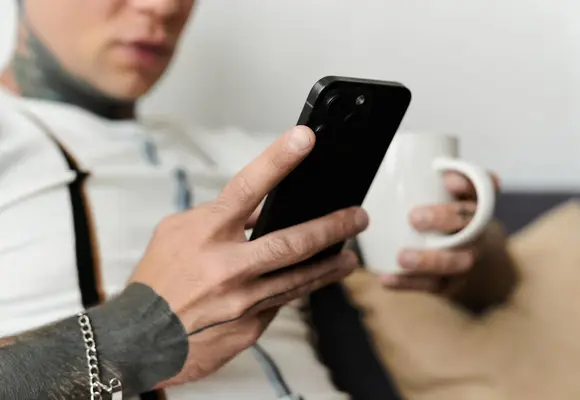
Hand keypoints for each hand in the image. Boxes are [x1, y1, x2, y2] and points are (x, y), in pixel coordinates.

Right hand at [129, 126, 368, 387]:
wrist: (137, 339)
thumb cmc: (157, 280)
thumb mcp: (178, 233)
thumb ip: (220, 217)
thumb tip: (260, 208)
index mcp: (206, 233)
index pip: (248, 187)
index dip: (278, 159)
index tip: (305, 138)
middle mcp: (227, 266)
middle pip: (293, 240)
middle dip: (333, 226)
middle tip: (358, 217)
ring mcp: (242, 299)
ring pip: (300, 278)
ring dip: (330, 264)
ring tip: (348, 255)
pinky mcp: (250, 325)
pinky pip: (282, 301)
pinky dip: (299, 288)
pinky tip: (313, 281)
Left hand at [379, 171, 499, 292]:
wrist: (462, 257)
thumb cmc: (446, 219)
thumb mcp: (446, 196)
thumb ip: (446, 181)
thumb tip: (445, 175)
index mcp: (477, 207)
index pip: (483, 192)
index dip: (470, 186)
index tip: (449, 182)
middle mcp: (478, 233)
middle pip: (472, 227)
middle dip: (445, 220)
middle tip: (415, 217)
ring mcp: (467, 260)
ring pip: (458, 263)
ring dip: (429, 260)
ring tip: (402, 257)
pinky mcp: (452, 283)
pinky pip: (434, 285)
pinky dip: (408, 283)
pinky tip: (387, 278)